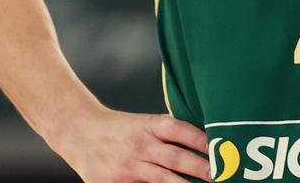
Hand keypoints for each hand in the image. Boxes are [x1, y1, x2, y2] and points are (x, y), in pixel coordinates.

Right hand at [52, 107, 209, 182]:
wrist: (78, 132)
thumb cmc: (119, 128)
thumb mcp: (144, 122)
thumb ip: (168, 133)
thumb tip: (203, 143)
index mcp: (150, 125)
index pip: (181, 131)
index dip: (201, 139)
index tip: (220, 148)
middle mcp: (141, 145)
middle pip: (175, 158)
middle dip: (200, 168)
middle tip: (219, 175)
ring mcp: (128, 167)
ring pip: (162, 179)